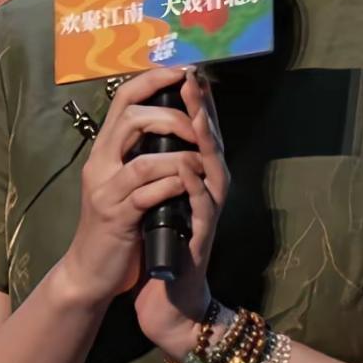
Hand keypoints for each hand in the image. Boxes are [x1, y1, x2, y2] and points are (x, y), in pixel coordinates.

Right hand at [59, 66, 218, 306]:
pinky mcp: (118, 219)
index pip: (123, 98)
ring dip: (181, 158)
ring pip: (145, 161)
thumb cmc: (116, 222)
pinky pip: (148, 195)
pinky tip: (188, 188)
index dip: (152, 79)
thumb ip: (140, 152)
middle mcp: (100, 164)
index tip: (181, 70)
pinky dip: (173, 188)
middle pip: (132, 119)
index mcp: (105, 150)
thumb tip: (171, 119)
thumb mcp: (124, 180)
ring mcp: (106, 192)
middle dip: (172, 116)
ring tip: (203, 162)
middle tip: (198, 127)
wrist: (90, 270)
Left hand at [133, 68, 228, 355]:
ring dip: (204, 139)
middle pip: (210, 139)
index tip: (182, 67)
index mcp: (196, 175)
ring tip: (195, 113)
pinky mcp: (200, 235)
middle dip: (202, 107)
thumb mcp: (160, 195)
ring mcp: (207, 210)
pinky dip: (193, 186)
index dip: (192, 99)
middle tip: (194, 77)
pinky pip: (200, 206)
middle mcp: (208, 187)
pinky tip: (186, 169)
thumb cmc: (164, 243)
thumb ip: (162, 165)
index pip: (197, 129)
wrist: (168, 295)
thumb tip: (151, 129)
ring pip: (211, 167)